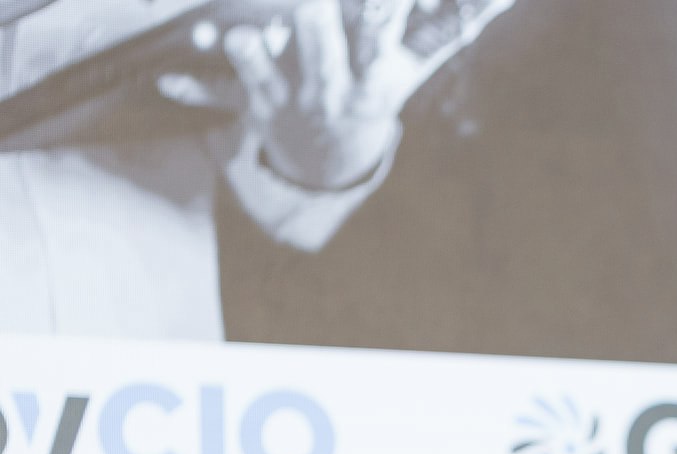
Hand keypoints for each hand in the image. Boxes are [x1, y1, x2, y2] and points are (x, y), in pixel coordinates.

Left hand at [156, 0, 508, 189]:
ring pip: (266, 77)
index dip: (383, 12)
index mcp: (373, 76)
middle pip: (323, 57)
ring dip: (249, 58)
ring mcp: (291, 100)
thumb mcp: (417, 61)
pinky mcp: (254, 108)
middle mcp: (331, 89)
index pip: (383, 35)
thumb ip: (455, 23)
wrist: (333, 161)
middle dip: (314, 32)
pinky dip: (194, 94)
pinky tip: (167, 82)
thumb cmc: (376, 91)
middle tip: (310, 6)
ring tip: (233, 36)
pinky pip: (221, 100)